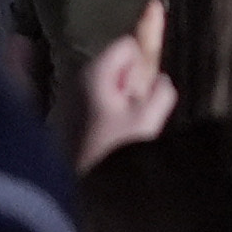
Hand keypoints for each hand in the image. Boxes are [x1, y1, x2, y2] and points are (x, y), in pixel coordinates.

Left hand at [72, 0, 177, 165]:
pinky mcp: (71, 118)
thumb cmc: (117, 148)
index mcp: (96, 72)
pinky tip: (113, 134)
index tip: (144, 89)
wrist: (86, 185)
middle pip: (116, 65)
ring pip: (108, 85)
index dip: (142, 62)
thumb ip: (161, 91)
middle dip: (132, 81)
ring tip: (126, 126)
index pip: (126, 45)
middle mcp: (79, 79)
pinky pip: (99, 102)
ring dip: (122, 99)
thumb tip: (160, 80)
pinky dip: (110, 111)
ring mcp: (72, 98)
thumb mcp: (148, 118)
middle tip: (136, 110)